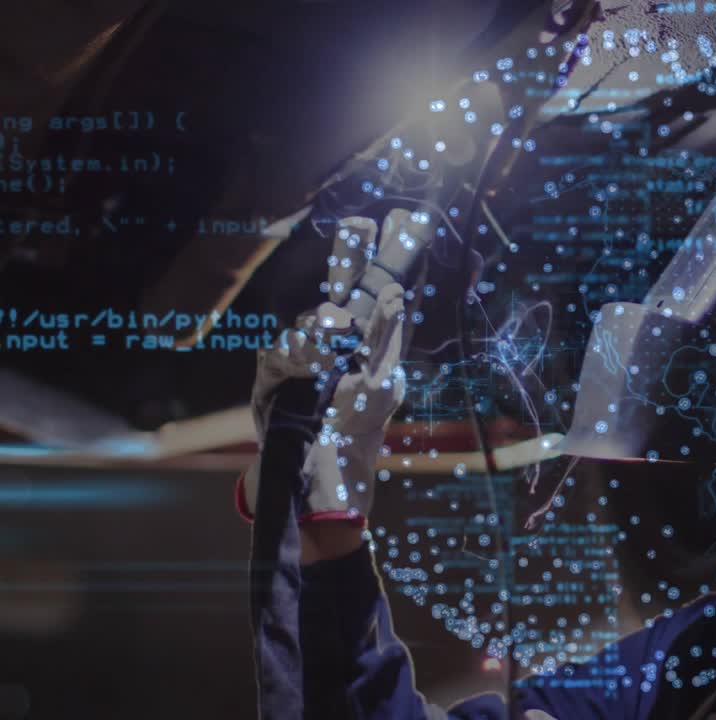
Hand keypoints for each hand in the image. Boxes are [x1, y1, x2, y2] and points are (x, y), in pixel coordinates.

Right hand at [238, 210, 428, 526]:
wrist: (322, 467)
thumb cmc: (358, 421)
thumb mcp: (383, 381)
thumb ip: (386, 338)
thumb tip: (393, 294)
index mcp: (364, 331)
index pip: (371, 280)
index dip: (383, 250)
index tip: (402, 219)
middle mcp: (332, 332)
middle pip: (337, 279)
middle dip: (349, 252)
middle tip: (361, 226)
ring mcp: (300, 348)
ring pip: (312, 317)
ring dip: (328, 325)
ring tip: (339, 334)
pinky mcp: (273, 371)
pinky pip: (284, 350)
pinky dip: (301, 353)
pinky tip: (316, 360)